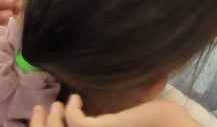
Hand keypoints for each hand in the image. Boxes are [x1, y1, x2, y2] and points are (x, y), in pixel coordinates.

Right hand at [31, 94, 200, 126]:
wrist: (174, 126)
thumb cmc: (160, 121)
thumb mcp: (130, 116)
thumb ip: (115, 113)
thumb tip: (109, 93)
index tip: (55, 114)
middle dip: (45, 125)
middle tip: (42, 110)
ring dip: (53, 118)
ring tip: (58, 104)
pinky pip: (75, 121)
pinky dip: (71, 110)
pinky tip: (75, 98)